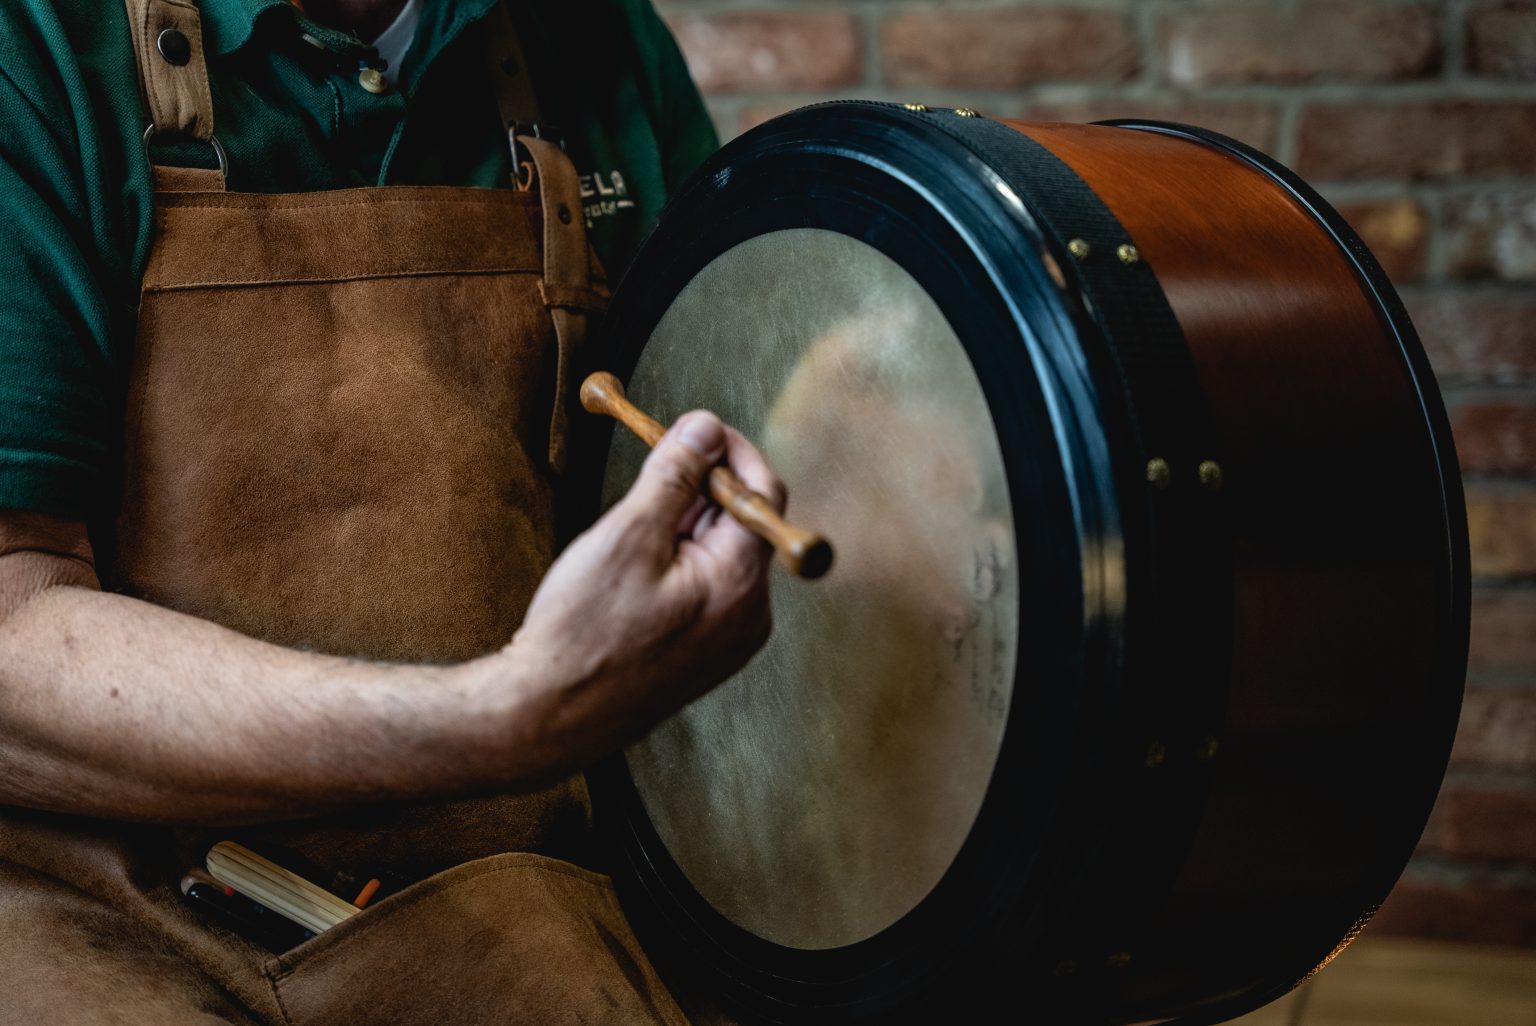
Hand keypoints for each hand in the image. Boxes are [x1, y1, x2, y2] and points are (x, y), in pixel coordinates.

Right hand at [503, 411, 785, 768]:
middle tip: (648, 470)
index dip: (729, 452)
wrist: (547, 717)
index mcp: (740, 584)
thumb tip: (705, 427)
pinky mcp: (706, 654)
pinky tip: (630, 572)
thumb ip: (674, 476)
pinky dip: (678, 561)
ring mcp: (730, 640)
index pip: (761, 494)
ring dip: (684, 525)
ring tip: (627, 535)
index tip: (692, 428)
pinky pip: (707, 588)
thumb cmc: (582, 632)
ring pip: (721, 554)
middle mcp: (750, 616)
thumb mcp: (628, 535)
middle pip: (743, 524)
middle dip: (700, 489)